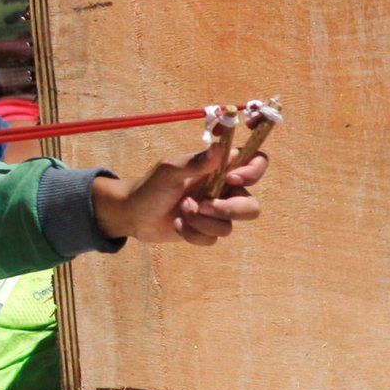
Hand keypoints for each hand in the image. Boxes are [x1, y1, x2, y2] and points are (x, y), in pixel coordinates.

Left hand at [90, 141, 267, 246]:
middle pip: (251, 206)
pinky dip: (192, 234)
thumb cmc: (150, 186)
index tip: (232, 178)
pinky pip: (212, 239)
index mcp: (220, 168)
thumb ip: (194, 162)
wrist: (133, 214)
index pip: (256, 162)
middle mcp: (223, 190)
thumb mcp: (169, 170)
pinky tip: (177, 225)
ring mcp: (215, 213)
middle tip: (204, 206)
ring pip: (229, 227)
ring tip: (181, 212)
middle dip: (229, 210)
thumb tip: (219, 150)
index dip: (254, 171)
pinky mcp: (205, 231)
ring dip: (202, 222)